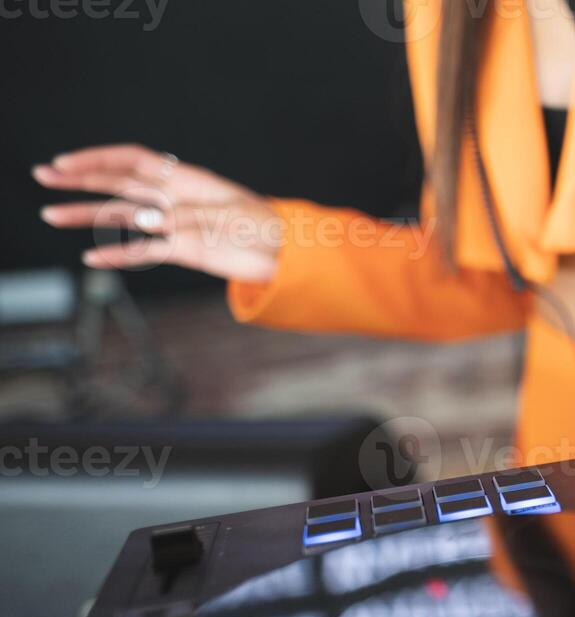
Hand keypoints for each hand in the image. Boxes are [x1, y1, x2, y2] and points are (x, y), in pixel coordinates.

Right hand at [35, 144, 279, 281]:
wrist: (288, 254)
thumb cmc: (266, 225)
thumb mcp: (229, 217)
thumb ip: (186, 219)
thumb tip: (148, 222)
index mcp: (186, 180)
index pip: (133, 161)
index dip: (99, 159)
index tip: (66, 162)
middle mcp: (174, 198)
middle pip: (118, 184)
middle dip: (81, 179)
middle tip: (44, 176)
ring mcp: (175, 225)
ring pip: (123, 217)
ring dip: (87, 216)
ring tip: (52, 214)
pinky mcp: (183, 251)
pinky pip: (143, 252)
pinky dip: (118, 255)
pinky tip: (93, 258)